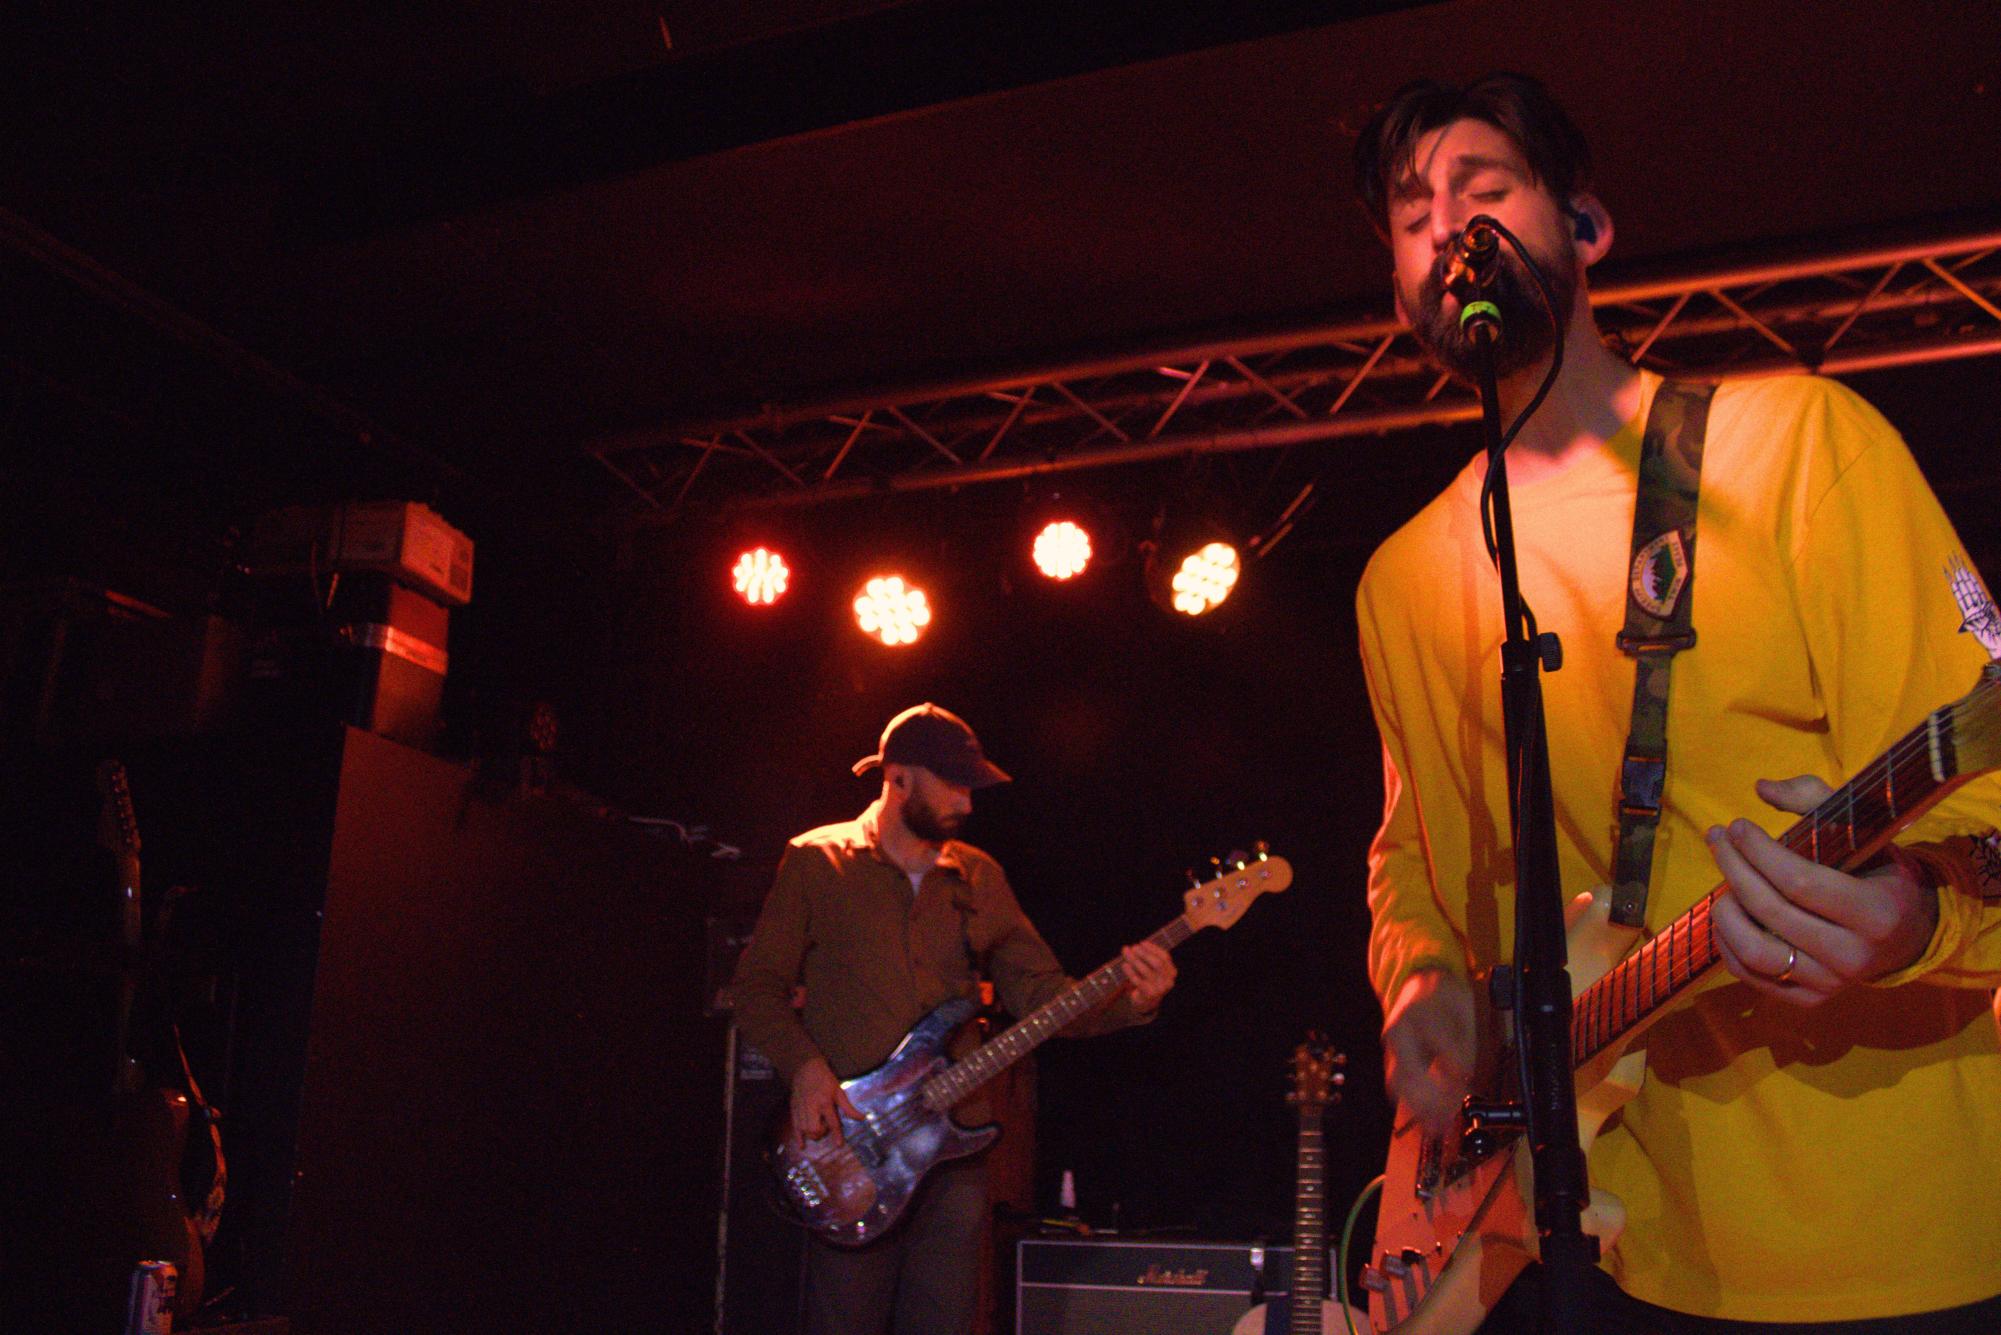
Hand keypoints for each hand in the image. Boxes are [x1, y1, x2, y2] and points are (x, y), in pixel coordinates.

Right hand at [790, 1057, 861, 1147]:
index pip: (832, 1122)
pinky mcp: (794, 1109)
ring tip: (817, 1127)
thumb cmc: (826, 1080)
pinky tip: (802, 1145)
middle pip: (814, 1129)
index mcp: (825, 1102)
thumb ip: (848, 1108)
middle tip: (826, 1127)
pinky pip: (795, 1127)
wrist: (807, 1068)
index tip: (839, 1145)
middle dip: (821, 1133)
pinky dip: (798, 1138)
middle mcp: (812, 1107)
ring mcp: (801, 1108)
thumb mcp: (839, 1091)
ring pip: (804, 1130)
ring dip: (812, 1134)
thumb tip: (862, 1118)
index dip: (836, 1135)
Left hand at [1120, 941, 1176, 1013]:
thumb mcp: (1152, 969)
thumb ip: (1146, 958)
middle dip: (1144, 953)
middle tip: (1133, 948)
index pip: (1165, 957)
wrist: (1146, 1002)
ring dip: (1134, 960)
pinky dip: (1130, 971)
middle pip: (1157, 963)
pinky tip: (1124, 965)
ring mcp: (1159, 989)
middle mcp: (1168, 981)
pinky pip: (1137, 980)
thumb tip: (1130, 949)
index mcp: (1171, 972)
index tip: (1142, 943)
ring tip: (1126, 953)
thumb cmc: (1148, 980)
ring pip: (1146, 971)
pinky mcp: (1148, 994)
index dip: (1153, 949)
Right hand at [1382, 967, 1474, 1139]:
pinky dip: (1409, 1103)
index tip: (1466, 1087)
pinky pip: (1396, 1083)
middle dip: (1429, 1101)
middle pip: (1409, 1072)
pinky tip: (1424, 1118)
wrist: (1418, 980)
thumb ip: (1463, 1049)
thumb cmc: (1445, 998)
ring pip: (1398, 1082)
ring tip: (1434, 1129)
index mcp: (1420, 1014)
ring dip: (1416, 1109)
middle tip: (1447, 1122)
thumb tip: (1462, 1082)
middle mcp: (1398, 1031)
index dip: (1453, 1072)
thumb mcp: (1464, 1016)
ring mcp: (1391, 1045)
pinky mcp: (1390, 1056)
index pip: (1438, 1049)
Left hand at [1707, 775, 1938, 1007]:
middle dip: (1734, 868)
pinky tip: (1729, 912)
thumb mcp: (1864, 833)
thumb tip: (1761, 788)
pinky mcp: (1809, 999)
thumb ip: (1816, 800)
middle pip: (1772, 911)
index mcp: (1876, 912)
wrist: (1907, 935)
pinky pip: (1751, 975)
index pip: (1800, 882)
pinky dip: (1728, 943)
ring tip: (1724, 883)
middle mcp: (1854, 955)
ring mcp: (1830, 983)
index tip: (1736, 825)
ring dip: (1726, 911)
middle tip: (1717, 839)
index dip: (1759, 851)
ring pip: (1755, 951)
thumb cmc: (1878, 872)